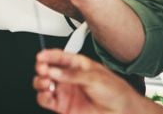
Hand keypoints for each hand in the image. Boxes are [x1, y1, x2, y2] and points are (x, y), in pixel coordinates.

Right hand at [33, 49, 151, 113]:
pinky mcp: (62, 105)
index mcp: (76, 65)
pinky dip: (42, 97)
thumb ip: (73, 74)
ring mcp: (65, 91)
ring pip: (43, 83)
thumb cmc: (114, 91)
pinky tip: (47, 94)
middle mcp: (68, 77)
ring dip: (40, 82)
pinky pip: (45, 100)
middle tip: (43, 69)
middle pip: (47, 69)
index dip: (48, 55)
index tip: (41, 56)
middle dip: (42, 68)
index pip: (58, 57)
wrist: (122, 111)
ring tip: (46, 82)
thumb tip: (55, 71)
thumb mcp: (95, 77)